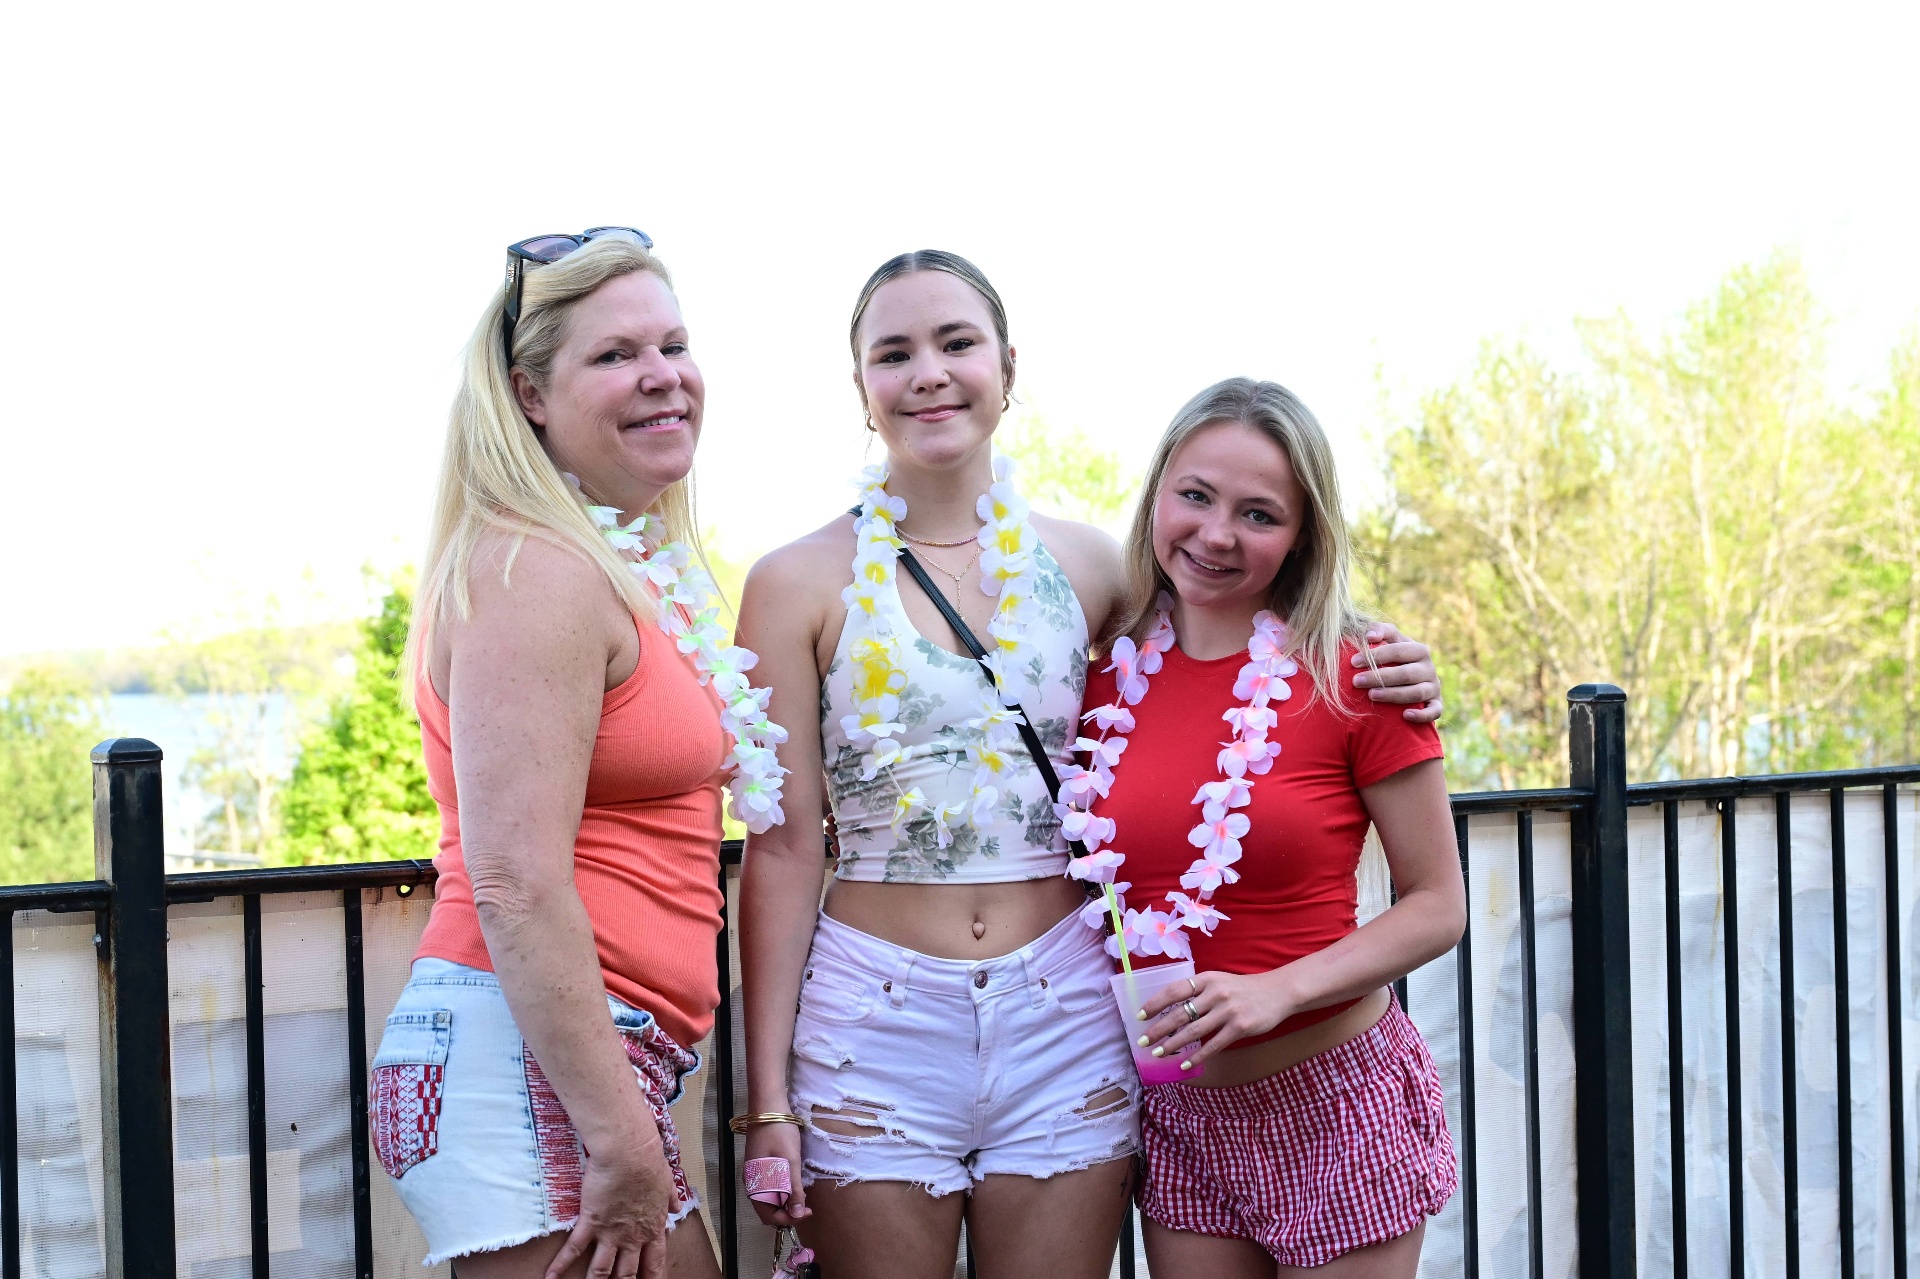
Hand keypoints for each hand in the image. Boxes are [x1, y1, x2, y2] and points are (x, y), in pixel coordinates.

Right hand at [543, 1131, 678, 1278]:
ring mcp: (611, 1232)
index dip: (652, 1277)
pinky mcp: (590, 1222)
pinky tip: (551, 1276)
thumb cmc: (649, 1162)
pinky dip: (560, 1265)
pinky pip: (574, 1249)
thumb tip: (676, 1206)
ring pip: (601, 1269)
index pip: (655, 1261)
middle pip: (628, 1272)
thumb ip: (670, 1198)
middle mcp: (632, 1236)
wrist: (629, 1152)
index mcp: (652, 1226)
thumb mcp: (666, 1181)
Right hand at [744, 1120, 810, 1228]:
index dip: (788, 1219)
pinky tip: (792, 1183)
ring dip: (784, 1203)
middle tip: (806, 1206)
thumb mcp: (790, 1160)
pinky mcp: (758, 1165)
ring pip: (767, 1199)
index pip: (769, 1215)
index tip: (806, 1211)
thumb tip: (796, 1214)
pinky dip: (780, 1192)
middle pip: (767, 1210)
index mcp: (756, 1184)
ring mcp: (754, 1173)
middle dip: (786, 1212)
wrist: (767, 1106)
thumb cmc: (779, 1132)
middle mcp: (752, 1182)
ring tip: (801, 1195)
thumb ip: (793, 1188)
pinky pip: (768, 1188)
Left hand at [1137, 968, 1293, 1069]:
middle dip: (1159, 1029)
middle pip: (1180, 1013)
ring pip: (1193, 1031)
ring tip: (1159, 1053)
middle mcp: (1215, 993)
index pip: (1174, 990)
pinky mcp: (1239, 1028)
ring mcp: (1228, 1011)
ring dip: (1173, 1044)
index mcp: (1207, 979)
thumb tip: (1169, 1009)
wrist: (1278, 992)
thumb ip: (1198, 991)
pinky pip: (1213, 1045)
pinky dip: (1197, 1056)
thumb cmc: (1242, 988)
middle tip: (1143, 1040)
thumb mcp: (1219, 981)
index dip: (1155, 1003)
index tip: (1140, 1015)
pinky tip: (1185, 1064)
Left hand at [1354, 622, 1442, 724]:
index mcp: (1419, 650)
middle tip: (1356, 681)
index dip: (1376, 655)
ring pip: (1417, 693)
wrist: (1411, 677)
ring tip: (1371, 695)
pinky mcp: (1436, 704)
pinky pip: (1435, 711)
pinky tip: (1406, 715)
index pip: (1398, 651)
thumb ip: (1380, 630)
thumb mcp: (1389, 640)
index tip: (1353, 662)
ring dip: (1394, 695)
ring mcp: (1434, 687)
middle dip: (1380, 677)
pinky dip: (1422, 714)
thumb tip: (1370, 637)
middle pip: (1406, 674)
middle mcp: (1429, 668)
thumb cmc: (1395, 656)